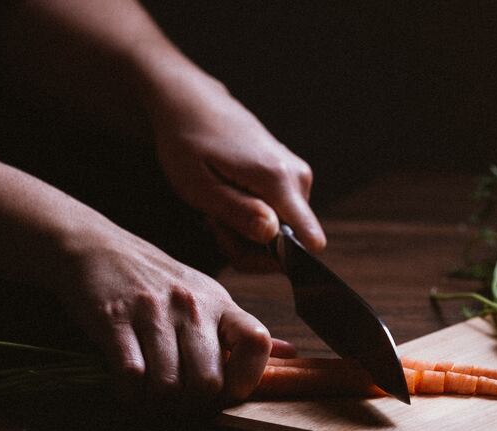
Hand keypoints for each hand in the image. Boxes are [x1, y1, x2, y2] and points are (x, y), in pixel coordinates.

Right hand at [57, 225, 277, 410]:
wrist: (97, 247)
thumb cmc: (157, 281)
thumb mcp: (207, 298)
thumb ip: (242, 332)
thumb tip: (290, 354)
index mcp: (220, 303)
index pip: (256, 341)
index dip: (246, 379)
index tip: (226, 390)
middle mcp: (192, 306)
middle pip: (209, 381)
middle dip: (192, 404)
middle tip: (178, 401)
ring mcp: (153, 312)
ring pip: (169, 386)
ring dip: (158, 403)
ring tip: (151, 395)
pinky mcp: (113, 320)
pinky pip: (130, 376)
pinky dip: (129, 393)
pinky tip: (128, 386)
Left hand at [146, 72, 324, 270]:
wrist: (193, 105)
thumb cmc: (187, 143)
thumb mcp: (197, 185)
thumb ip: (237, 212)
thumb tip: (273, 236)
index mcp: (277, 179)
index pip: (309, 239)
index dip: (274, 259)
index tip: (235, 246)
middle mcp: (298, 177)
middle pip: (291, 244)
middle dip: (250, 247)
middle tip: (214, 225)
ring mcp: (299, 175)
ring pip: (284, 232)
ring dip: (247, 233)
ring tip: (218, 209)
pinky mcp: (294, 176)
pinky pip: (282, 216)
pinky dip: (253, 218)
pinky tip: (230, 200)